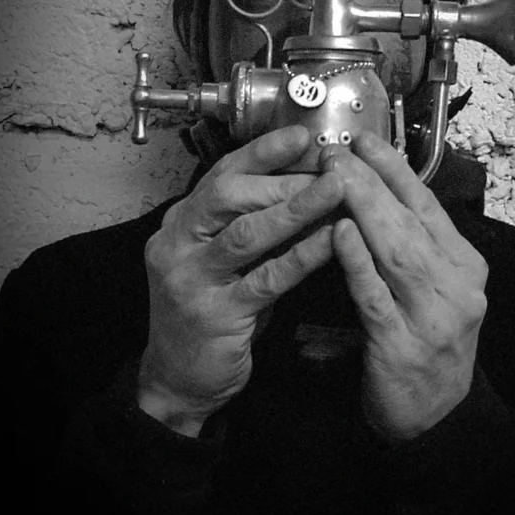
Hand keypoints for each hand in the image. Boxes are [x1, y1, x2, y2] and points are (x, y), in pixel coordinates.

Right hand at [139, 125, 342, 436]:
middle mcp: (177, 244)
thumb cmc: (209, 311)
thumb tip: (304, 184)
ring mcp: (191, 280)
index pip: (220, 175)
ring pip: (246, 233)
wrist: (179, 380)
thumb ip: (249, 224)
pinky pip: (265, 279)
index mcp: (180, 224)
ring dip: (295, 208)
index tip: (300, 134)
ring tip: (336, 189)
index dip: (261, 152)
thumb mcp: (221, 260)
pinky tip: (330, 242)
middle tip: (329, 167)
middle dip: (282, 178)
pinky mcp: (215, 315)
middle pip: (228, 195)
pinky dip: (300, 257)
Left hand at [320, 132, 487, 442]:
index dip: (395, 170)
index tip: (364, 140)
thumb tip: (372, 192)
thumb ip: (413, 247)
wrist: (435, 418)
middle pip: (412, 221)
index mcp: (465, 265)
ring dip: (364, 209)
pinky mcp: (402, 347)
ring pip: (397, 251)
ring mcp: (434, 318)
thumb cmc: (425, 343)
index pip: (428, 205)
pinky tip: (338, 234)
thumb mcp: (433, 290)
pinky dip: (357, 262)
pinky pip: (375, 296)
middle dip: (373, 182)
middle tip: (337, 151)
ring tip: (334, 177)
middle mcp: (458, 286)